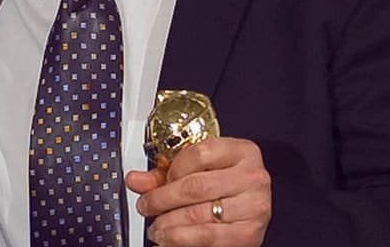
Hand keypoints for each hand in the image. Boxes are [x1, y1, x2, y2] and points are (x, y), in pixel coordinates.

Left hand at [127, 137, 270, 246]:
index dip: (171, 170)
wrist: (251, 210)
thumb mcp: (199, 170)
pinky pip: (209, 237)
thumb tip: (135, 180)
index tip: (157, 181)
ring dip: (169, 224)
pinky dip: (182, 240)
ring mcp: (255, 205)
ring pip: (199, 214)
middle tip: (146, 207)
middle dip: (162, 200)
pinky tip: (169, 239)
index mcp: (241, 151)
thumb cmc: (225, 185)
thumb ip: (166, 174)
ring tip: (156, 228)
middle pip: (195, 186)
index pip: (199, 154)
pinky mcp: (250, 233)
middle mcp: (253, 176)